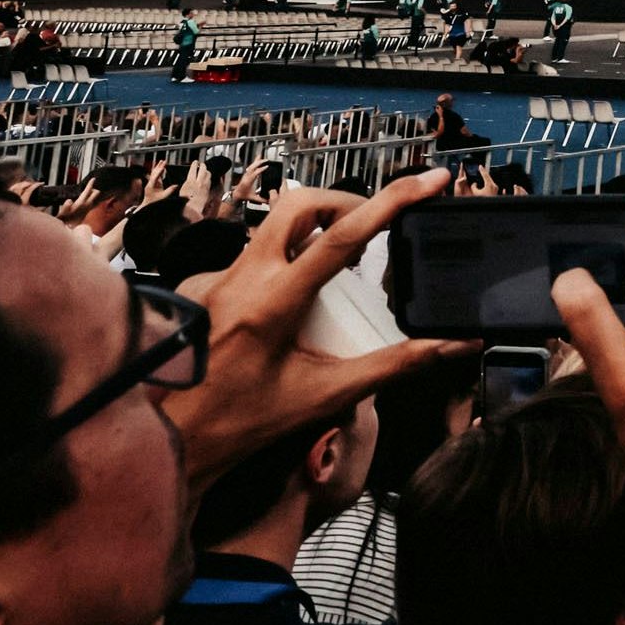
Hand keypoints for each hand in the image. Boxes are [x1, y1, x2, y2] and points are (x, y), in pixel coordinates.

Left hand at [165, 171, 472, 485]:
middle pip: (301, 204)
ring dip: (314, 235)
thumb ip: (395, 365)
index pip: (342, 235)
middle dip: (345, 203)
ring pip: (274, 227)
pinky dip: (282, 267)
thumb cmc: (243, 423)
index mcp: (272, 304)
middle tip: (373, 227)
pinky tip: (288, 305)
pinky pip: (251, 258)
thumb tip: (452, 346)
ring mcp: (215, 279)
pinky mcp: (202, 286)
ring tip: (338, 274)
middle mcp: (239, 279)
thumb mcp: (327, 395)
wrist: (172, 444)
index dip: (392, 201)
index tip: (429, 180)